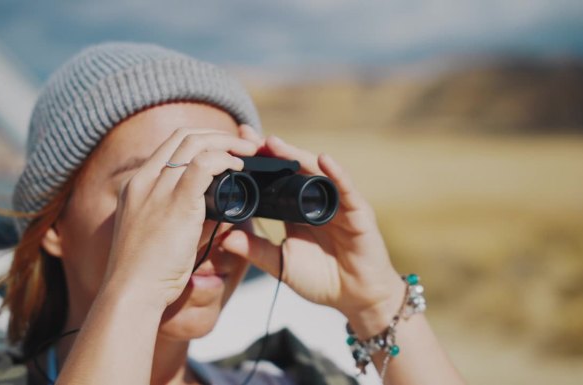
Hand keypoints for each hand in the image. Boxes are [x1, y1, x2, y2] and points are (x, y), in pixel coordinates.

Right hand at [103, 127, 257, 306]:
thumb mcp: (154, 234)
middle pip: (184, 137)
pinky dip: (225, 160)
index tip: (223, 147)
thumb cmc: (145, 272)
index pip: (170, 144)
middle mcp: (144, 180)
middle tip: (243, 145)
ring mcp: (157, 189)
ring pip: (195, 145)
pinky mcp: (175, 202)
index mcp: (136, 185)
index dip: (201, 138)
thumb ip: (179, 216)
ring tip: (247, 152)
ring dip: (227, 143)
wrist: (132, 291)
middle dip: (218, 135)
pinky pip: (203, 165)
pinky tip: (238, 167)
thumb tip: (218, 209)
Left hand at [221, 126, 404, 336]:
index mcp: (296, 209)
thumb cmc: (322, 280)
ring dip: (296, 155)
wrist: (356, 298)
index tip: (233, 147)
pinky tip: (324, 160)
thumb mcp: (281, 264)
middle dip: (271, 152)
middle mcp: (317, 199)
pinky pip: (346, 189)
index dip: (257, 164)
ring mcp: (338, 203)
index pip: (274, 179)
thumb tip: (224, 239)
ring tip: (273, 144)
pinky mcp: (358, 212)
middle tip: (247, 136)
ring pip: (316, 172)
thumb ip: (256, 251)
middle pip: (292, 169)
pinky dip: (337, 174)